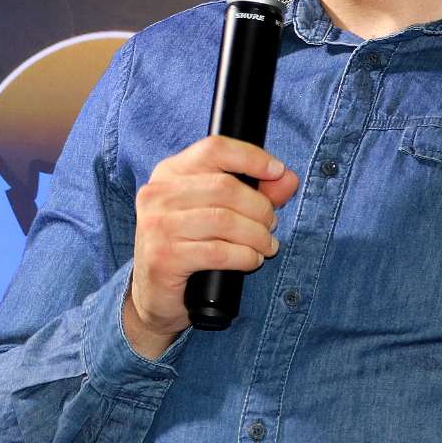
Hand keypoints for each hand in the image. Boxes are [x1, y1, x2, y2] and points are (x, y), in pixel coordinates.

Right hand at [124, 136, 299, 358]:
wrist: (154, 294)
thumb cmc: (188, 247)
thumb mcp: (218, 212)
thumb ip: (255, 192)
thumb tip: (287, 179)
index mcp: (169, 173)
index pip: (214, 149)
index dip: (251, 157)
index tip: (277, 171)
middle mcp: (157, 194)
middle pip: (225, 187)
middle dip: (260, 207)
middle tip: (271, 225)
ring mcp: (157, 226)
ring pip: (224, 220)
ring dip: (257, 235)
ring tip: (266, 245)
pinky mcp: (163, 257)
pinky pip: (218, 252)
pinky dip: (244, 256)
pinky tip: (250, 260)